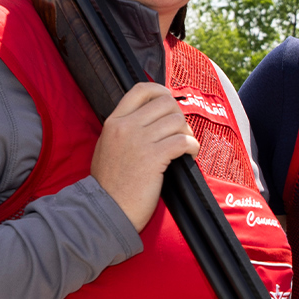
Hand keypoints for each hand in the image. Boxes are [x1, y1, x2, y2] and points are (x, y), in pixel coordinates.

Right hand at [90, 83, 196, 230]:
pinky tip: (189, 155)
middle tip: (179, 132)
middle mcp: (126, 127)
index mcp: (114, 121)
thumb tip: (151, 119)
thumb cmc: (110, 184)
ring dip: (187, 133)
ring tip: (184, 147)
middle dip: (178, 116)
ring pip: (177, 121)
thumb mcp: (108, 146)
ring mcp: (139, 141)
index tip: (170, 102)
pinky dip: (192, 147)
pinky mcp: (154, 158)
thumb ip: (125, 129)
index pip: (141, 89)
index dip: (161, 92)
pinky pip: (183, 141)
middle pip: (165, 103)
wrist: (106, 209)